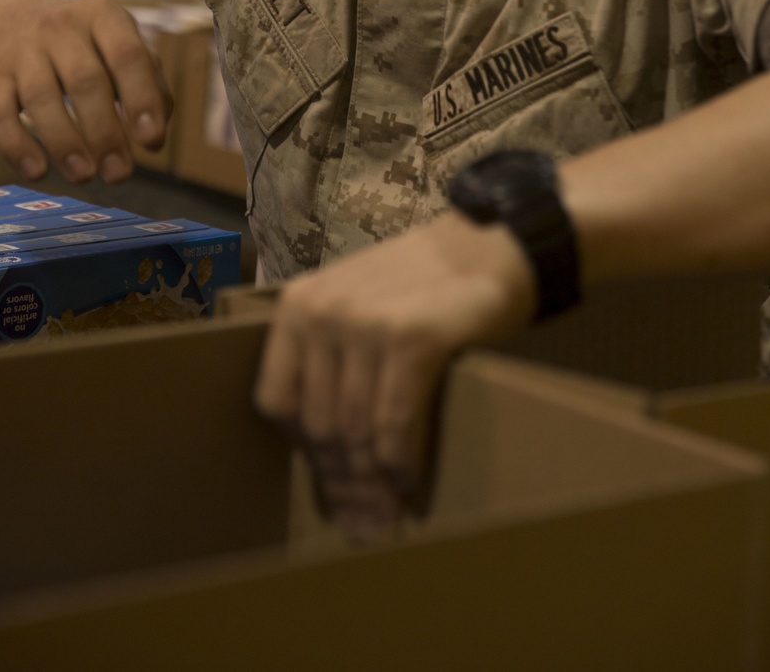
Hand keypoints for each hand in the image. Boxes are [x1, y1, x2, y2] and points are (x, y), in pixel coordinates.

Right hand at [0, 0, 171, 183]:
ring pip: (41, 98)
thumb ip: (148, 79)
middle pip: (85, 81)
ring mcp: (20, 51)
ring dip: (64, 142)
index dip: (142, 99)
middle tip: (119, 174)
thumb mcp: (117, 41)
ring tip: (85, 176)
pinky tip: (38, 172)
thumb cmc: (81, 42)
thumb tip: (156, 132)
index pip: (128, 55)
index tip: (153, 142)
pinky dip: (17, 146)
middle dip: (105, 133)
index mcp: (103, 16)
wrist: (5, 14)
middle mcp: (60, 27)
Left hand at [254, 211, 536, 540]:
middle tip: (365, 525)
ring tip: (388, 515)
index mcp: (298, 306)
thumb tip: (330, 462)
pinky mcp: (411, 339)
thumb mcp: (358, 307)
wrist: (490, 245)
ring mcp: (365, 324)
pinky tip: (411, 483)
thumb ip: (333, 365)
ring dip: (374, 484)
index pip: (279, 402)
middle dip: (343, 483)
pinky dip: (403, 464)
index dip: (304, 453)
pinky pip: (395, 425)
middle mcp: (322, 312)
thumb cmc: (424, 285)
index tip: (331, 485)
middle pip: (319, 425)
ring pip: (356, 432)